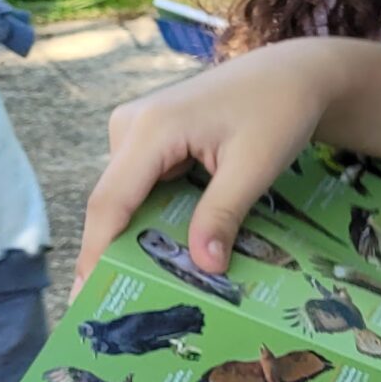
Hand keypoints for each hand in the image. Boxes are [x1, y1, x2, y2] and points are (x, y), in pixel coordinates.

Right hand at [76, 43, 344, 290]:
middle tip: (113, 307)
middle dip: (114, 253)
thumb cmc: (278, 111)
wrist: (291, 74)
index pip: (110, 203)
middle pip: (113, 203)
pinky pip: (140, 187)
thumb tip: (203, 266)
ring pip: (126, 198)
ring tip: (137, 288)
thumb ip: (223, 214)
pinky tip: (162, 252)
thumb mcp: (255, 166)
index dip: (97, 253)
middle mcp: (130, 126)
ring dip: (135, 238)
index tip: (89, 298)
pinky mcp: (148, 138)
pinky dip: (152, 217)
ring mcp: (135, 130)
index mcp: (150, 129)